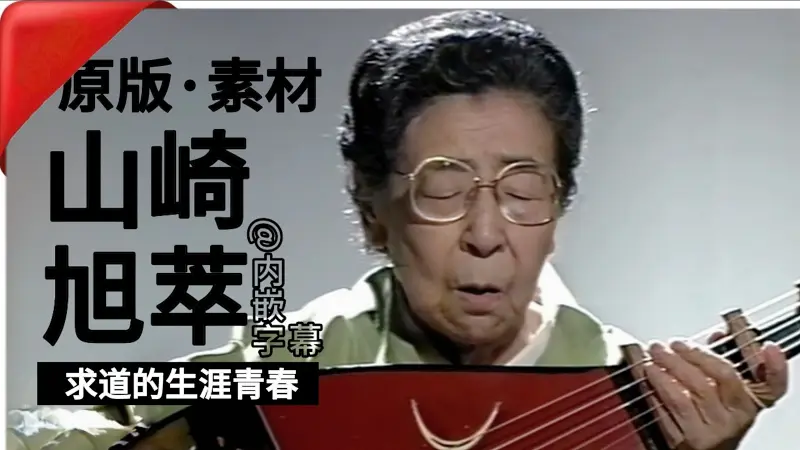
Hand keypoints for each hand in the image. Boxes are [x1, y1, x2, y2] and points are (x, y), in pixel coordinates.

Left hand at [643, 334, 787, 449]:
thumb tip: (717, 335)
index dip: (775, 368)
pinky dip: (653, 392)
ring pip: (682, 398)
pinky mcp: (685, 442)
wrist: (706, 448)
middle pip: (711, 382)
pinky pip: (665, 413)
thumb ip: (721, 360)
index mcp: (749, 403)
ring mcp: (709, 432)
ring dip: (663, 374)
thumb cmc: (714, 413)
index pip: (771, 386)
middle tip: (668, 345)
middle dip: (686, 358)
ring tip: (652, 359)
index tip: (769, 349)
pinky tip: (648, 379)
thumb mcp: (726, 390)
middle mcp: (733, 420)